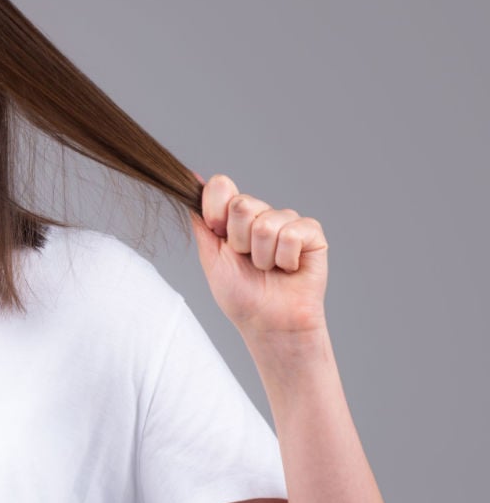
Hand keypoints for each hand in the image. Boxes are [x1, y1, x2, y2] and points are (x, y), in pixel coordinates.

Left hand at [191, 173, 328, 337]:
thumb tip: (191, 179)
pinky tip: (288, 269)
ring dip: (262, 256)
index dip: (215, 211)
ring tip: (268, 269)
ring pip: (266, 224)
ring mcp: (287, 221)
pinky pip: (292, 233)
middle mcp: (261, 214)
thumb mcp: (211, 256)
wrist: (268, 323)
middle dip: (239, 241)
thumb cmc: (241, 294)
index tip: (218, 233)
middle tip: (247, 260)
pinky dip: (285, 259)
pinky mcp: (311, 233)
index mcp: (234, 217)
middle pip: (242, 203)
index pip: (221, 186)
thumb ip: (202, 221)